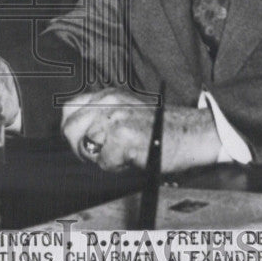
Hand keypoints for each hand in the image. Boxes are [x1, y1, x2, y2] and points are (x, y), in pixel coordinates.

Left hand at [61, 88, 221, 172]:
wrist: (193, 133)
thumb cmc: (160, 128)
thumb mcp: (126, 111)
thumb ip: (100, 116)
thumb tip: (74, 133)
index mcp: (108, 94)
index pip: (68, 108)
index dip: (73, 129)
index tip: (85, 141)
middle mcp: (108, 102)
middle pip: (70, 129)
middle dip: (82, 147)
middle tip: (104, 153)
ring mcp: (115, 118)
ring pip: (86, 146)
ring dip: (101, 158)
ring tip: (122, 154)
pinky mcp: (124, 137)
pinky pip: (105, 161)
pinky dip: (116, 167)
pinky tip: (132, 158)